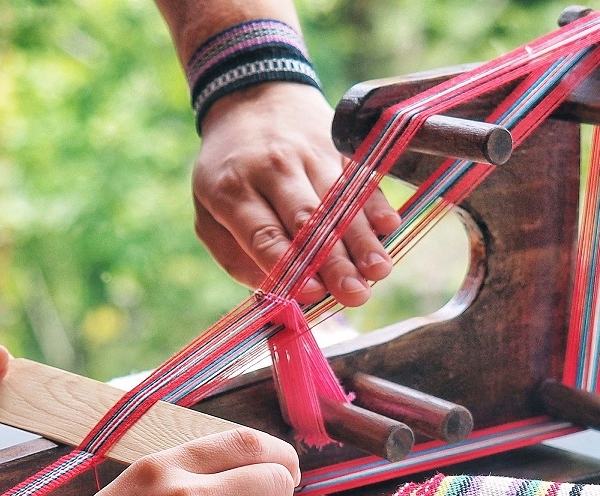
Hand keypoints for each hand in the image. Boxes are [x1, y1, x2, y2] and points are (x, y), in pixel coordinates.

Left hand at [193, 81, 402, 305]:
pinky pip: (360, 177)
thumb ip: (236, 256)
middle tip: (356, 294)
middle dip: (334, 261)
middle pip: (308, 221)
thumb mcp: (209, 211)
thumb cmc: (229, 172)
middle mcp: (273, 169)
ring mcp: (309, 154)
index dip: (291, 264)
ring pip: (339, 202)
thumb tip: (279, 293)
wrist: (250, 96)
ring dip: (362, 239)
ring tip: (379, 271)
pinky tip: (389, 227)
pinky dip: (376, 202)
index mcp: (233, 190)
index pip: (264, 234)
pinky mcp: (338, 146)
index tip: (314, 292)